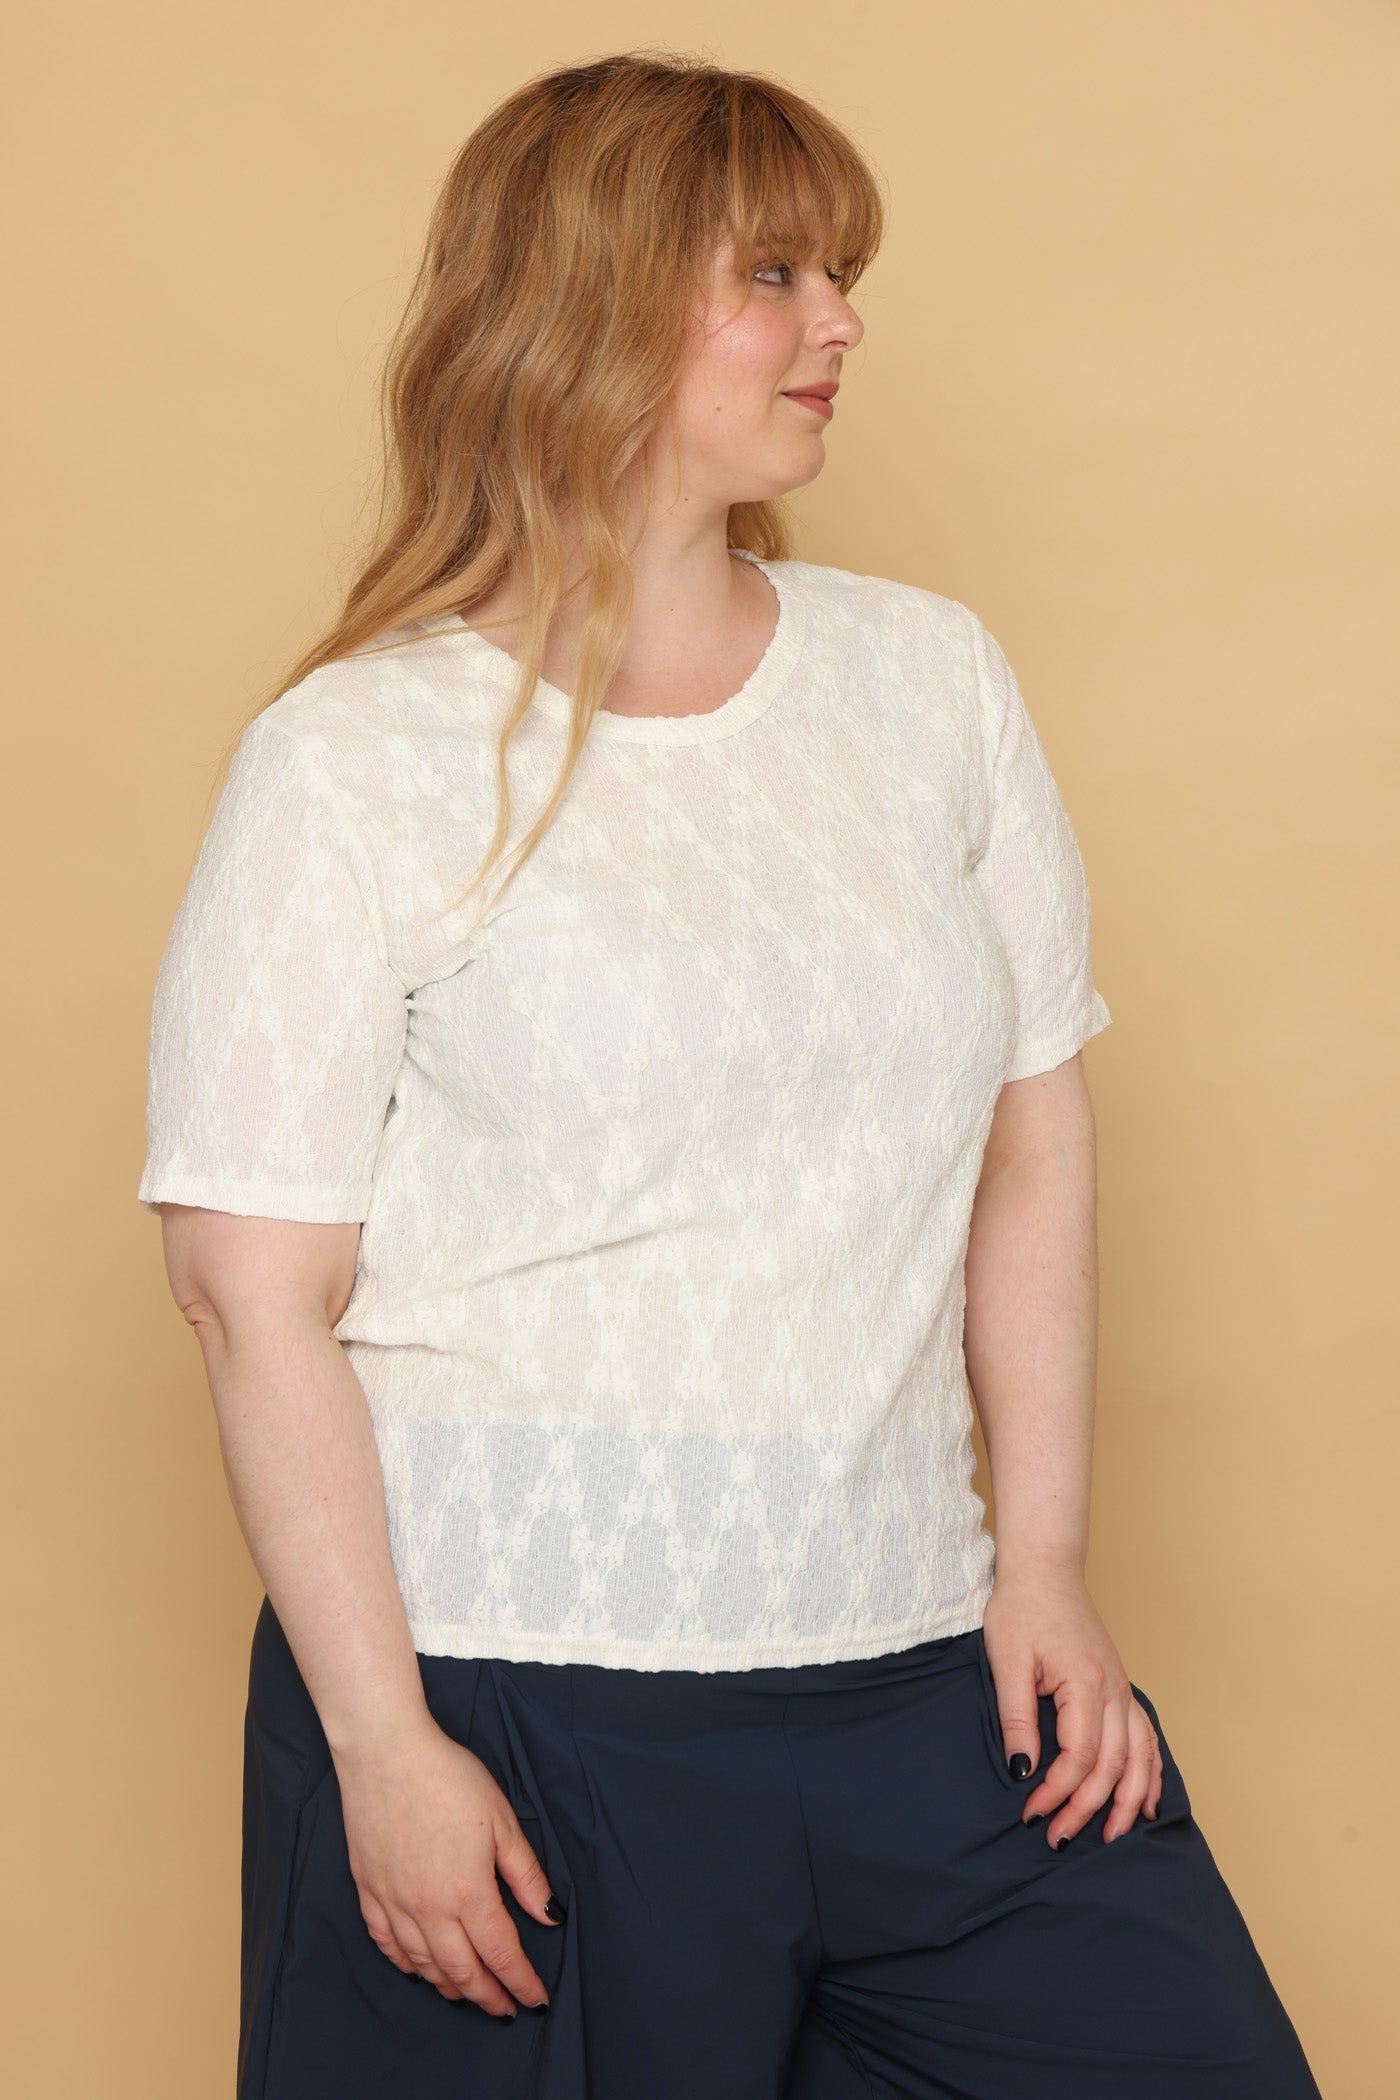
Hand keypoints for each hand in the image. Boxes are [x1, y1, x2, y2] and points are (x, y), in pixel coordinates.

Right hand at [332, 1718, 561, 2012]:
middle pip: (462, 1971)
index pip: (501, 1954)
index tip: (536, 1999)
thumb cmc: (448, 1778)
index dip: (521, 1982)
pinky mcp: (369, 1891)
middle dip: (487, 1996)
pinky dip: (405, 1964)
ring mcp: (394, 1903)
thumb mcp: (502, 1821)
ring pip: (423, 1965)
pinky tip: (417, 1968)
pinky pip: (386, 1944)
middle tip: (505, 2009)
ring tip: (467, 1993)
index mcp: (468, 1892)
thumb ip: (525, 1875)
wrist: (386, 1752)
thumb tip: (548, 1916)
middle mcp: (429, 1909)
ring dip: (448, 1986)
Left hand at [981, 1562, 1162, 1846]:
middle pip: (1112, 1766)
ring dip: (1128, 1800)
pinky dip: (1151, 1772)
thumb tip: (1022, 1771)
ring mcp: (1122, 1690)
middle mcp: (1114, 1691)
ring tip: (1114, 1838)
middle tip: (1058, 1838)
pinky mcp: (1120, 1688)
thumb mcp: (1007, 1660)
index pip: (1080, 1757)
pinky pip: (1147, 1738)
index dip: (1057, 1792)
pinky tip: (1146, 1801)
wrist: (1045, 1570)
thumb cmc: (1022, 1608)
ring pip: (1139, 1757)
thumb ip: (1017, 1718)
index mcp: (1085, 1684)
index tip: (1030, 1813)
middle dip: (1088, 1809)